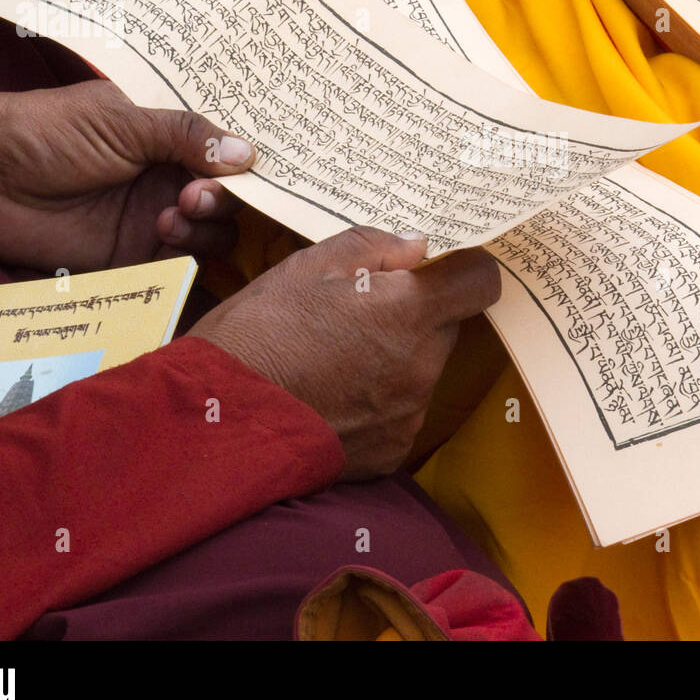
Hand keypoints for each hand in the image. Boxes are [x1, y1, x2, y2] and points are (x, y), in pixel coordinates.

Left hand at [0, 81, 255, 272]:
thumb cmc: (51, 132)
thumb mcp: (124, 120)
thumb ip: (187, 136)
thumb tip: (249, 155)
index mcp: (169, 135)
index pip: (226, 149)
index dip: (248, 160)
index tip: (263, 170)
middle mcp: (170, 174)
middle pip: (231, 194)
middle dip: (226, 196)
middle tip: (196, 194)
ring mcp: (157, 215)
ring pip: (216, 231)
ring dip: (207, 225)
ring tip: (170, 216)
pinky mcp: (137, 254)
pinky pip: (184, 261)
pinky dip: (186, 250)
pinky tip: (160, 234)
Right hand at [187, 226, 501, 478]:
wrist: (218, 425)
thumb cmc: (258, 336)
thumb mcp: (307, 267)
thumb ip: (374, 247)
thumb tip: (416, 247)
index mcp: (409, 313)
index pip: (482, 282)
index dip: (464, 269)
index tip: (438, 268)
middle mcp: (422, 367)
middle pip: (449, 326)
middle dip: (417, 312)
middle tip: (361, 309)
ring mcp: (409, 415)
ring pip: (424, 368)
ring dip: (397, 355)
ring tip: (336, 354)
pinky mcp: (391, 452)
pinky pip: (401, 411)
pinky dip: (378, 398)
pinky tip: (332, 392)